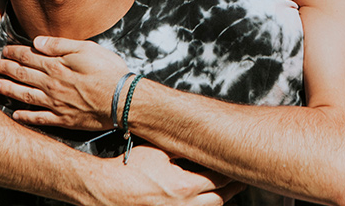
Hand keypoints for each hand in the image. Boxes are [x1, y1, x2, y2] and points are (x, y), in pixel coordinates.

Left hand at [0, 36, 126, 129]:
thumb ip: (60, 45)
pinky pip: (38, 118)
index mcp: (56, 66)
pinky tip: (14, 114)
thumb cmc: (109, 71)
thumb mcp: (87, 48)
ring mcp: (55, 104)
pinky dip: (24, 117)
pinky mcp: (62, 119)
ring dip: (8, 90)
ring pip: (24, 96)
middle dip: (5, 69)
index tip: (3, 51)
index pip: (29, 57)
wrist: (122, 100)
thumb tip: (37, 42)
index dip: (14, 53)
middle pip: (22, 75)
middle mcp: (51, 85)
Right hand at [93, 144, 244, 205]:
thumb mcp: (160, 151)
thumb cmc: (129, 168)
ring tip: (225, 191)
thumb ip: (183, 150)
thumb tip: (202, 144)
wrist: (105, 188)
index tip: (238, 164)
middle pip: (220, 200)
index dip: (231, 171)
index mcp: (185, 186)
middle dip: (231, 189)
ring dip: (218, 200)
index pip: (219, 179)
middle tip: (239, 179)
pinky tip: (203, 200)